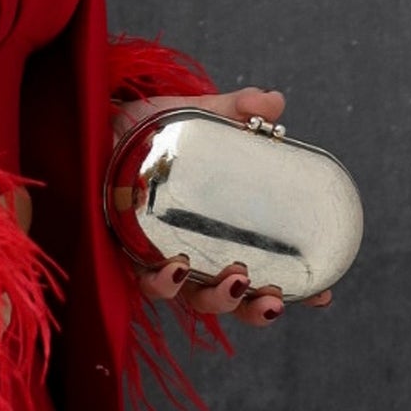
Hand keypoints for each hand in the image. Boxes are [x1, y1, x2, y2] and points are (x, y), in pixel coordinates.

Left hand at [116, 85, 334, 328]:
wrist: (89, 121)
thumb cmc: (146, 127)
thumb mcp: (193, 116)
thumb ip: (233, 111)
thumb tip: (274, 102)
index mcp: (214, 230)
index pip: (259, 270)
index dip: (289, 290)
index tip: (321, 296)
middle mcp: (188, 252)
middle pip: (228, 299)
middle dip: (253, 308)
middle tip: (271, 295)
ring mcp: (155, 255)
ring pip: (190, 299)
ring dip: (215, 299)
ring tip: (233, 279)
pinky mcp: (121, 251)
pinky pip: (144, 281)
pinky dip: (162, 281)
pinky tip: (173, 267)